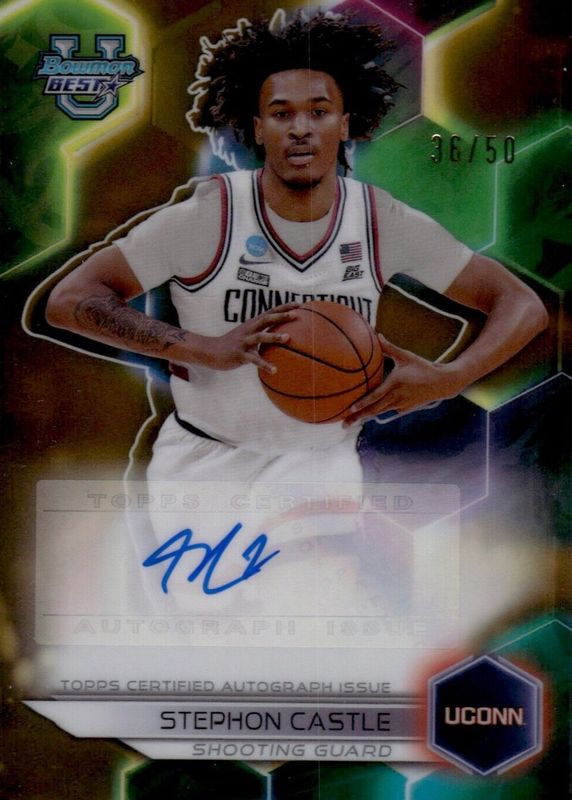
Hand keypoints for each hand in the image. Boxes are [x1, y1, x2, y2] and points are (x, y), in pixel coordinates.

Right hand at [191, 303, 298, 372]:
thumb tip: (280, 336)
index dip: (284, 308)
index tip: (299, 304)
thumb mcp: (247, 336)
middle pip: (266, 319)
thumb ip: (261, 334)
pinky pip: (253, 360)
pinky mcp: (239, 355)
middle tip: (296, 314)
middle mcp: (249, 330)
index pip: (270, 312)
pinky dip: (264, 364)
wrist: (210, 351)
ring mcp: (243, 342)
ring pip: (260, 336)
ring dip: (274, 336)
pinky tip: (274, 370)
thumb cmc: (233, 345)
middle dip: (281, 316)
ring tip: (288, 337)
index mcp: (252, 324)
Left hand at [342, 336, 463, 425]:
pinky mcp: (404, 409)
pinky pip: (387, 410)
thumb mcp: (406, 356)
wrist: (441, 384)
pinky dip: (376, 412)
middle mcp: (396, 397)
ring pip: (378, 412)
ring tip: (349, 423)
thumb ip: (389, 347)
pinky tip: (365, 414)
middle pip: (373, 410)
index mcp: (395, 384)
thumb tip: (376, 334)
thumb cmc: (423, 367)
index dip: (362, 403)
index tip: (349, 408)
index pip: (375, 396)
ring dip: (363, 417)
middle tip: (342, 424)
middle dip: (357, 417)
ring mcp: (400, 406)